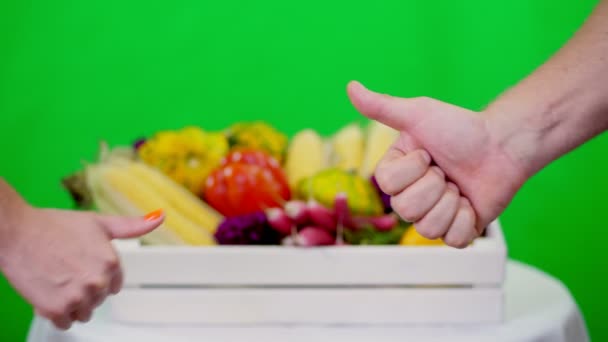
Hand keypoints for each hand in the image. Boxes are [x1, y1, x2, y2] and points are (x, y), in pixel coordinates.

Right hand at [0, 206, 163, 329]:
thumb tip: (160, 217)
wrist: (17, 233)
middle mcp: (97, 281)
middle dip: (85, 289)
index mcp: (111, 262)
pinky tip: (49, 293)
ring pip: (84, 313)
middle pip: (99, 299)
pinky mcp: (55, 309)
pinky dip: (57, 313)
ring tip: (57, 281)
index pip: (116, 285)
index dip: (99, 277)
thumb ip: (131, 226)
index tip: (84, 268)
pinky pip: (65, 323)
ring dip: (73, 303)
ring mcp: (77, 296)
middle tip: (66, 270)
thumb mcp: (98, 222)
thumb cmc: (53, 225)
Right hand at [347, 81, 527, 247]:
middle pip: (406, 211)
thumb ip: (381, 106)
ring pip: (428, 229)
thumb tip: (350, 86)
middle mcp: (410, 197)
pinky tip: (471, 203)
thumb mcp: (418, 114)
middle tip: (447, 171)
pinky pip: (454, 240)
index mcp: (396, 173)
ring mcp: (433, 216)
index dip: (413, 170)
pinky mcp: (458, 231)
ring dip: (451, 203)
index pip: (388, 186)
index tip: (428, 153)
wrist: (502, 145)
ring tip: (460, 187)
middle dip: (435, 186)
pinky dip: (467, 220)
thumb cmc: (459, 128)